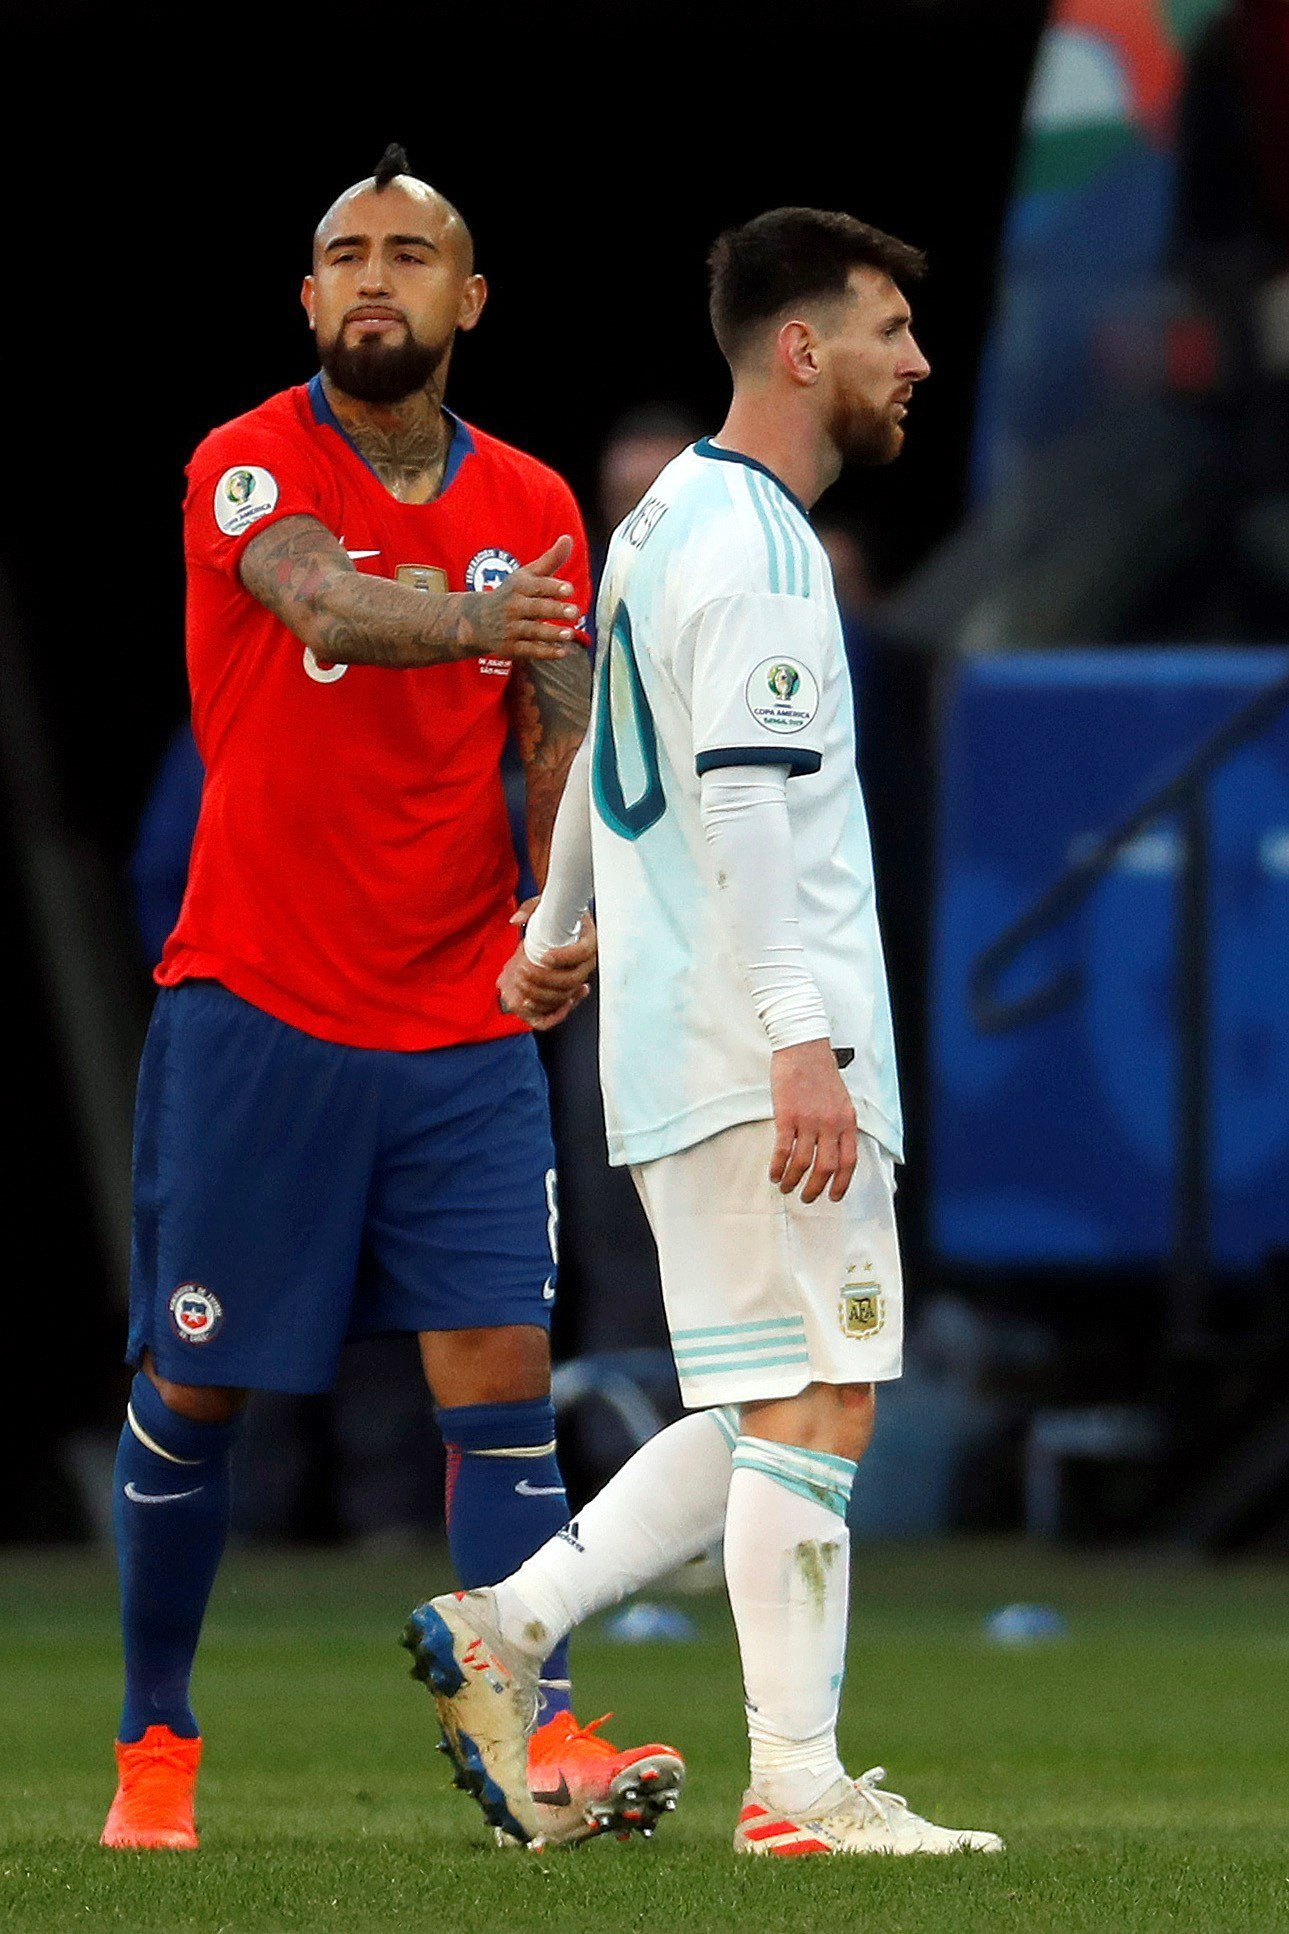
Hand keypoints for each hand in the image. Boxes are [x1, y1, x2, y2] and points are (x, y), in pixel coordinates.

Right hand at [462, 536, 581, 662]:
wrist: (477, 621)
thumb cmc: (512, 594)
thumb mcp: (527, 575)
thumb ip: (550, 560)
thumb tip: (568, 538)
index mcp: (519, 587)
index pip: (537, 586)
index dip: (552, 587)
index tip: (569, 589)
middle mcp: (513, 607)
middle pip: (536, 609)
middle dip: (554, 610)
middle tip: (574, 612)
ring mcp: (510, 628)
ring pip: (532, 631)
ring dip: (551, 633)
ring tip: (570, 634)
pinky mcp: (510, 647)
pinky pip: (529, 651)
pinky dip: (545, 652)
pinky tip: (562, 652)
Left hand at [496, 903, 595, 1031]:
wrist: (562, 922)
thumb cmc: (556, 912)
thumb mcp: (543, 904)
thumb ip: (529, 908)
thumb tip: (515, 920)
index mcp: (589, 938)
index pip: (583, 952)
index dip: (564, 957)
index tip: (544, 956)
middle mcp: (588, 960)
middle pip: (573, 978)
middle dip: (546, 978)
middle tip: (523, 970)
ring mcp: (580, 975)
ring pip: (566, 993)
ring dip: (541, 992)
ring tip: (520, 981)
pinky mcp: (569, 986)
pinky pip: (561, 1001)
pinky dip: (545, 1004)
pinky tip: (527, 1000)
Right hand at [769, 1038, 857, 1202]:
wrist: (803, 1047)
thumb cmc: (820, 1070)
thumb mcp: (841, 1099)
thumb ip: (839, 1124)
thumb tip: (833, 1149)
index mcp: (847, 1121)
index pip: (849, 1161)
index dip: (842, 1183)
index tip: (834, 1196)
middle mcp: (830, 1124)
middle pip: (826, 1168)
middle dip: (815, 1188)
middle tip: (807, 1197)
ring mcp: (809, 1121)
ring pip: (803, 1163)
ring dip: (793, 1180)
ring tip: (786, 1186)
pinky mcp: (787, 1116)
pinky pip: (783, 1150)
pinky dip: (777, 1166)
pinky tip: (774, 1173)